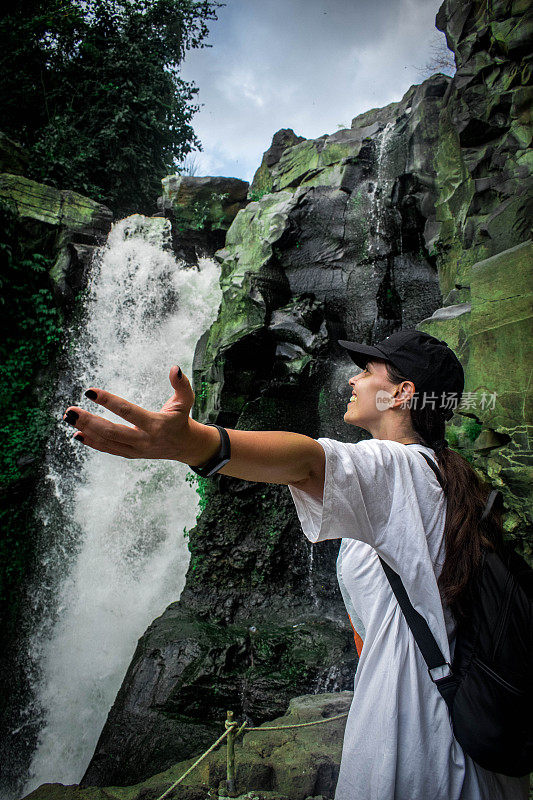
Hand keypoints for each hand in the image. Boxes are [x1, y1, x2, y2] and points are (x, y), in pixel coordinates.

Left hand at [63, 366, 196, 459]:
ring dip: (86, 430)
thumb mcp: (186, 401)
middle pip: (112, 431)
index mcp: (156, 424)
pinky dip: (92, 442)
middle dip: (89, 421)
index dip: (108, 401)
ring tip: (68, 418)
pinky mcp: (131, 455)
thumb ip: (182, 384)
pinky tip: (77, 434)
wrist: (184, 446)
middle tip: (70, 411)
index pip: (128, 411)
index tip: (90, 391)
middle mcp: (144, 440)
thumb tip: (174, 368)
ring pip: (107, 442)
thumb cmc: (181, 419)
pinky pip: (109, 449)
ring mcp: (136, 450)